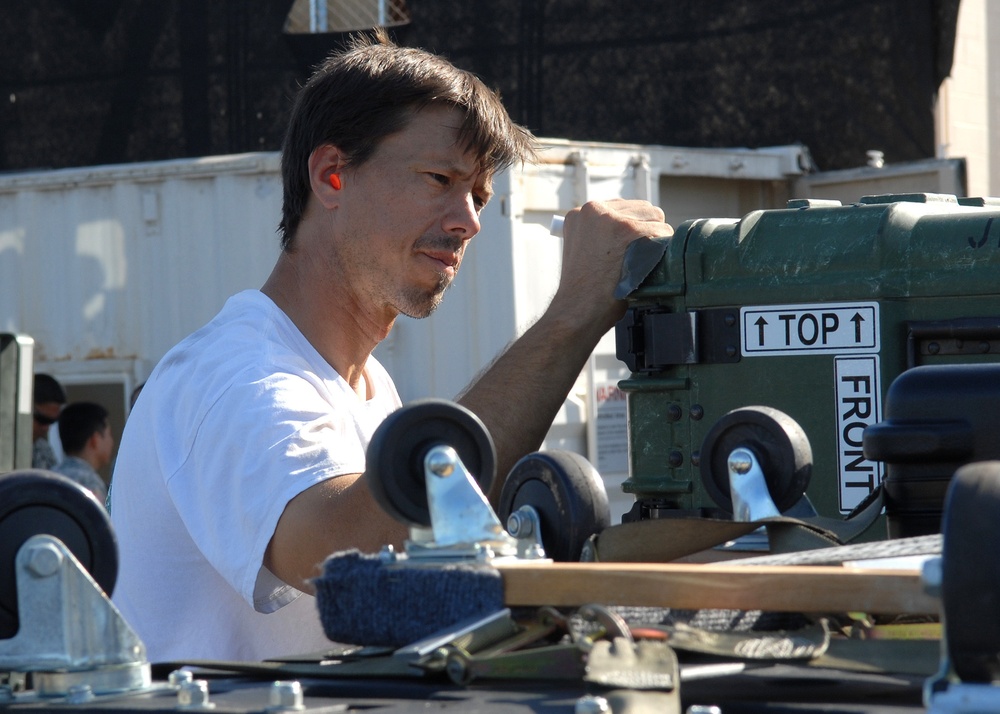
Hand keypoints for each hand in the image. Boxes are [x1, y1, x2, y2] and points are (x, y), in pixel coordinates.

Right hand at [555, 199, 672, 332]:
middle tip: (638, 256)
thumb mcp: (582, 250)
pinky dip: (662, 250)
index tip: (629, 247)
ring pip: (655, 218)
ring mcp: (612, 218)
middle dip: (646, 231)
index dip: (631, 228)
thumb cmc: (582, 290)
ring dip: (655, 239)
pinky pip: (663, 233)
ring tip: (642, 262)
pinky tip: (648, 265)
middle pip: (642, 209)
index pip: (622, 208)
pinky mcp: (630, 230)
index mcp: (580, 213)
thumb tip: (630, 230)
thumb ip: (600, 234)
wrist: (577, 310)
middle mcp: (593, 210)